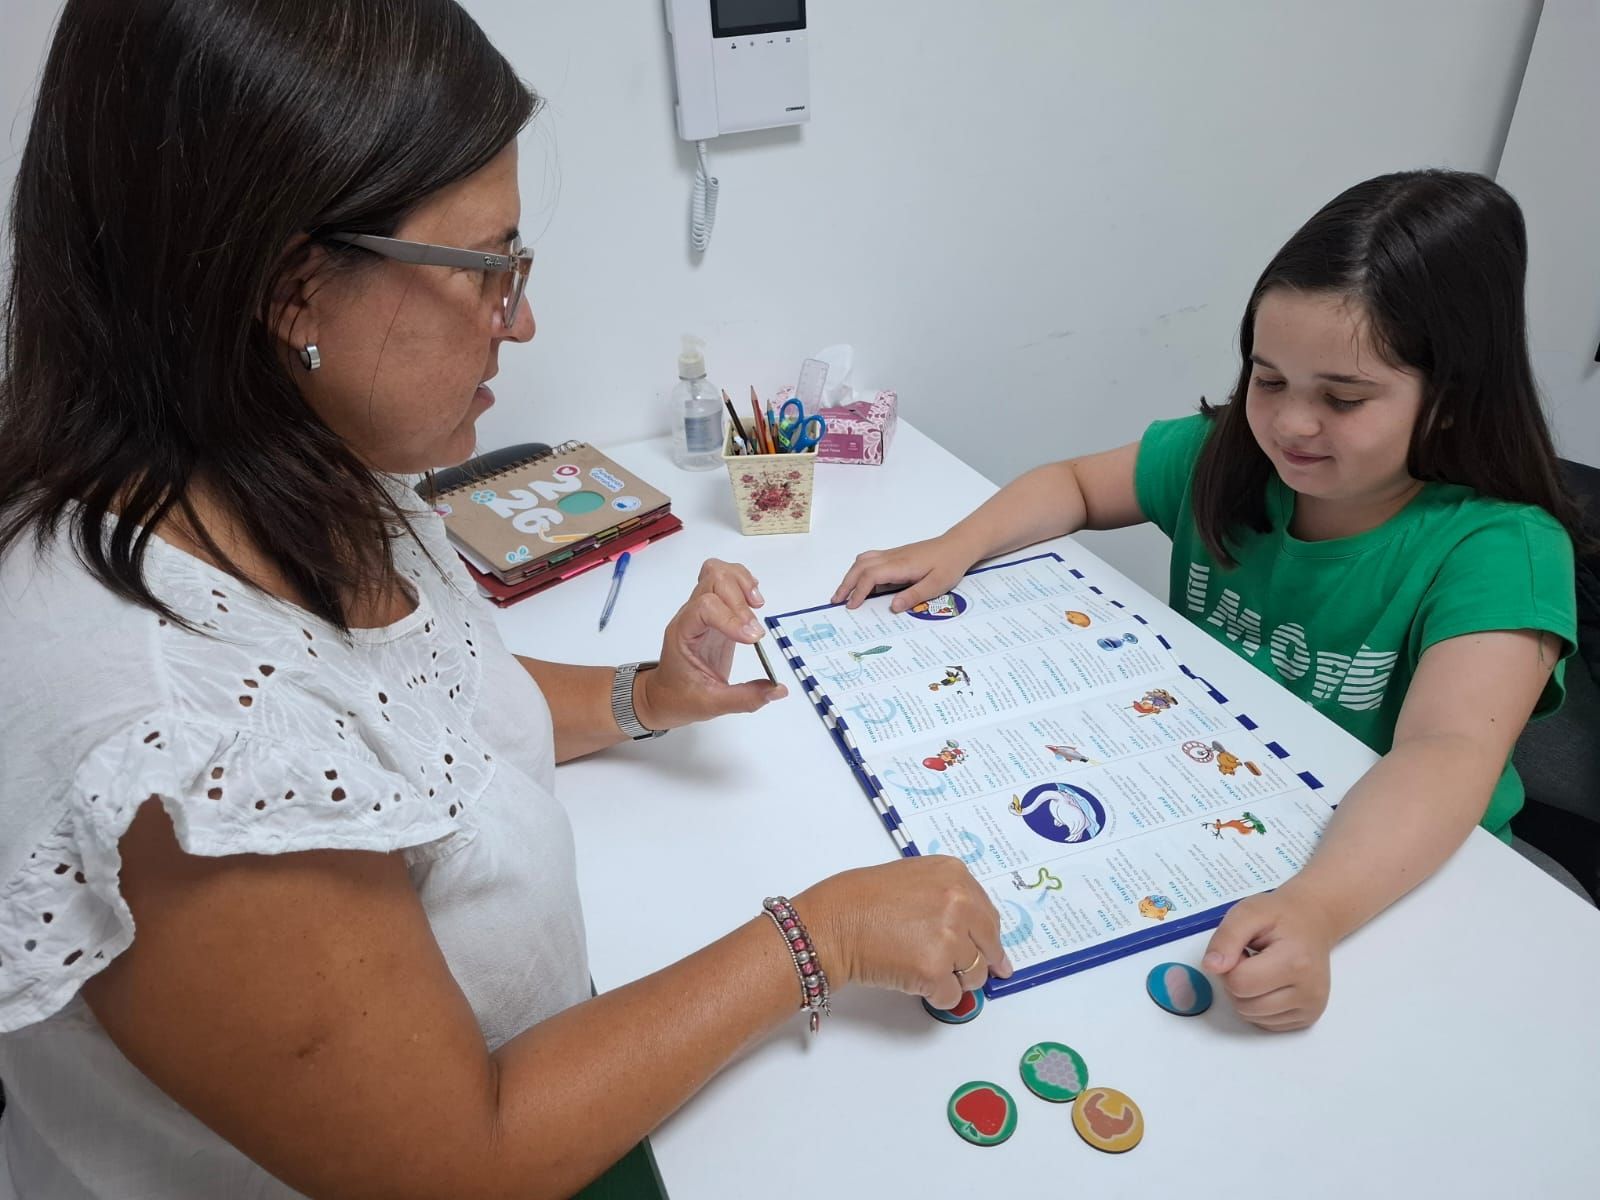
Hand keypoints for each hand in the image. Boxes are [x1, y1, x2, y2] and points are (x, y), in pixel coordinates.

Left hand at [633, 559, 787, 730]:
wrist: (664, 695)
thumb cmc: (681, 699)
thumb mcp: (712, 705)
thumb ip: (745, 698)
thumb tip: (779, 690)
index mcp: (683, 634)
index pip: (705, 607)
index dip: (732, 618)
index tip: (754, 640)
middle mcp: (690, 616)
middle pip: (713, 580)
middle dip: (740, 600)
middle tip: (756, 632)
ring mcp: (703, 610)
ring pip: (717, 572)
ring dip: (742, 582)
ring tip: (757, 606)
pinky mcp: (717, 612)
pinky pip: (726, 581)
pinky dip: (744, 582)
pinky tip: (755, 603)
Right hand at [796, 856, 1011, 1010]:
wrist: (831, 924)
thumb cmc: (858, 901)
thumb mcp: (911, 877)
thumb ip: (945, 896)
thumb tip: (971, 929)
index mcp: (954, 875)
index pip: (988, 915)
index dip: (989, 939)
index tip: (994, 955)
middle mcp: (959, 902)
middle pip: (989, 946)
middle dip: (980, 963)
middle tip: (967, 975)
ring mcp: (949, 938)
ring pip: (974, 976)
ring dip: (954, 980)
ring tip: (923, 970)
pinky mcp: (934, 971)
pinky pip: (952, 997)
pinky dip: (936, 996)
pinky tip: (914, 981)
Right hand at [831, 534, 979, 612]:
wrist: (957, 546)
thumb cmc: (949, 565)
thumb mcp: (937, 585)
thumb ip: (915, 596)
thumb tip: (893, 607)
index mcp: (901, 565)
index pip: (871, 576)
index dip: (859, 591)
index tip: (851, 606)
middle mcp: (892, 557)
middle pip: (861, 566)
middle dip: (846, 583)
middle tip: (836, 600)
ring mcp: (893, 554)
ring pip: (863, 561)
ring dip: (851, 576)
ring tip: (844, 593)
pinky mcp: (896, 555)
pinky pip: (871, 560)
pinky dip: (860, 571)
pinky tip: (861, 583)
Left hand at [1202, 889, 1335, 1031]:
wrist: (1313, 921)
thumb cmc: (1280, 915)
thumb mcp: (1247, 913)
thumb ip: (1226, 939)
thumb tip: (1212, 967)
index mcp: (1295, 962)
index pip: (1238, 983)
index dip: (1230, 964)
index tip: (1242, 948)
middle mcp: (1308, 991)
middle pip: (1244, 1004)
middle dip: (1236, 981)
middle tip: (1251, 958)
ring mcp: (1311, 1008)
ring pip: (1251, 1016)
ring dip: (1245, 994)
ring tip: (1261, 968)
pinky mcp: (1308, 1018)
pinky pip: (1265, 1023)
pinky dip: (1258, 1004)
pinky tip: (1270, 983)